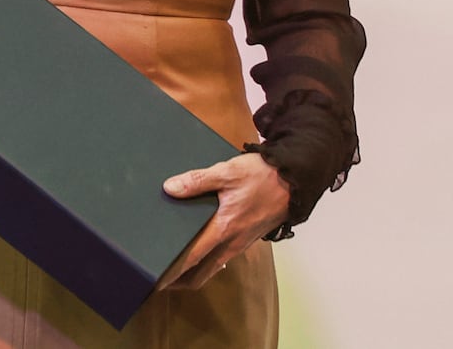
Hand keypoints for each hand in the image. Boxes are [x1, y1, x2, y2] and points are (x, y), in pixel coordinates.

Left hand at [156, 152, 290, 289]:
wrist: (296, 179)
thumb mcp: (226, 172)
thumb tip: (169, 188)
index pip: (193, 257)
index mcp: (225, 227)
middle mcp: (234, 241)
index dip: (174, 271)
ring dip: (196, 270)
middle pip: (204, 272)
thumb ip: (196, 181)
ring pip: (215, 265)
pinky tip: (201, 251)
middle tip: (161, 279)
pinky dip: (210, 261)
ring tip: (176, 266)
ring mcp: (242, 242)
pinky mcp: (249, 238)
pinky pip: (225, 256)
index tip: (158, 280)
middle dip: (182, 280)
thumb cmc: (263, 176)